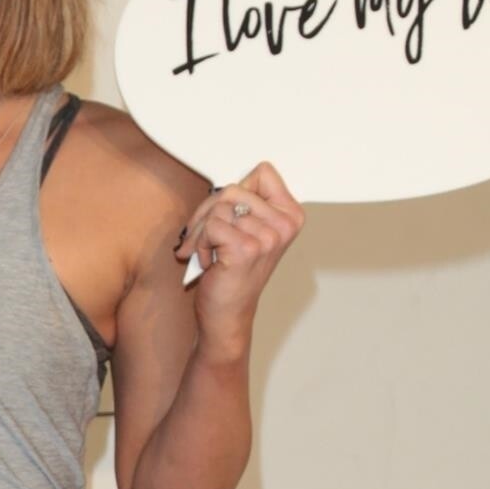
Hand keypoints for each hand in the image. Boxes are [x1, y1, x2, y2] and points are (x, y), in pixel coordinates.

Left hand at [174, 159, 303, 355]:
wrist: (228, 315)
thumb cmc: (232, 274)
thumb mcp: (247, 231)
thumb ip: (244, 204)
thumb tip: (225, 184)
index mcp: (290, 215)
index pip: (262, 172)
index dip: (234, 192)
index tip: (226, 214)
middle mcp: (284, 225)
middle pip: (233, 189)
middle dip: (207, 213)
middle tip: (201, 238)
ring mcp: (268, 237)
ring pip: (217, 207)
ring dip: (199, 232)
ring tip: (205, 253)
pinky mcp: (246, 248)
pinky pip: (210, 226)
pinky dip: (199, 244)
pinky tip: (209, 262)